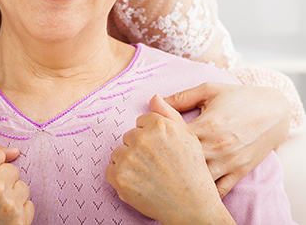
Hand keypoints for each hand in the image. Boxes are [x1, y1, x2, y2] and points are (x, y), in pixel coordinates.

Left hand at [106, 95, 232, 224]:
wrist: (194, 207)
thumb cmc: (194, 172)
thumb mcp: (188, 136)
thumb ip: (169, 114)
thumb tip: (153, 97)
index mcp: (160, 125)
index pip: (142, 121)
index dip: (152, 137)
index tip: (161, 150)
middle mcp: (143, 138)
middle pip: (130, 136)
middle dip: (140, 148)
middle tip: (157, 165)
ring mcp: (130, 158)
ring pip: (119, 152)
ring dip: (129, 162)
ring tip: (150, 175)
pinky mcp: (120, 178)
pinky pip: (110, 169)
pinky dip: (121, 177)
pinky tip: (140, 183)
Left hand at [165, 82, 290, 196]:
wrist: (275, 111)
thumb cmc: (240, 97)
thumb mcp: (210, 90)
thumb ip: (182, 96)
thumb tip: (155, 101)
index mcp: (207, 125)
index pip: (173, 137)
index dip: (157, 139)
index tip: (148, 139)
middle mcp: (217, 146)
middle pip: (182, 161)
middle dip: (166, 162)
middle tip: (153, 161)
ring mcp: (229, 162)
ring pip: (199, 180)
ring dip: (182, 180)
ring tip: (168, 177)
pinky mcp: (239, 172)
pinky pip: (219, 190)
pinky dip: (205, 194)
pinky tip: (191, 191)